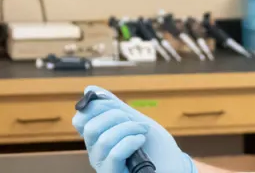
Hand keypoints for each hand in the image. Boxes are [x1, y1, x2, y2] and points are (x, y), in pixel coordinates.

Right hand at [74, 86, 194, 172]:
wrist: (174, 167)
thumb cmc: (156, 147)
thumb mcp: (135, 120)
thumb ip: (114, 106)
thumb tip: (89, 89)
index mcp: (98, 138)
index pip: (80, 120)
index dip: (96, 107)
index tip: (117, 105)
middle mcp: (96, 152)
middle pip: (90, 128)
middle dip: (115, 116)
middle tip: (133, 120)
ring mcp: (104, 165)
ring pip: (104, 140)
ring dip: (128, 129)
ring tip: (143, 131)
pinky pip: (114, 154)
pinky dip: (130, 142)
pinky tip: (140, 141)